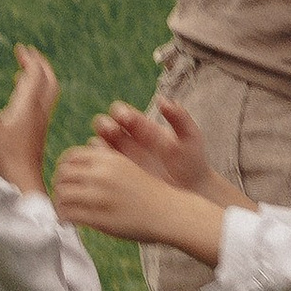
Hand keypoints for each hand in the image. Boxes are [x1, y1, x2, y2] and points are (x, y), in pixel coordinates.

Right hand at [0, 45, 58, 195]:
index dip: (30, 59)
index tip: (21, 49)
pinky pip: (42, 108)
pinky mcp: (38, 135)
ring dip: (41, 80)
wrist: (23, 183)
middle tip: (29, 55)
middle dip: (40, 65)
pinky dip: (36, 96)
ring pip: (48, 95)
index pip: (36, 74)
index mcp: (29, 106)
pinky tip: (21, 104)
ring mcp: (40, 124)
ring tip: (26, 73)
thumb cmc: (5, 156)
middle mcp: (39, 112)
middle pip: (49, 81)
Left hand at [55, 138, 199, 247]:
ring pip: (61, 194)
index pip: (70, 157)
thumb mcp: (127, 166)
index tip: (67, 179)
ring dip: (58, 204)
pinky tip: (69, 222)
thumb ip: (103, 162)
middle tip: (63, 197)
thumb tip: (75, 163)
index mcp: (109, 158)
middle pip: (62, 175)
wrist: (169, 213)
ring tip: (64, 211)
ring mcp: (99, 196)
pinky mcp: (98, 217)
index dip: (64, 168)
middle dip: (58, 186)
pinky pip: (69, 214)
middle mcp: (102, 174)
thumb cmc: (149, 191)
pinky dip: (64, 218)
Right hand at [92, 96, 221, 198]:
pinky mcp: (117, 178)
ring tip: (106, 150)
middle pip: (104, 126)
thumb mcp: (190, 138)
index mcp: (141, 127)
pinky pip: (99, 170)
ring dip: (97, 145)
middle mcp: (127, 140)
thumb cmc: (192, 162)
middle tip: (111, 130)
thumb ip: (179, 117)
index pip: (122, 113)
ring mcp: (120, 160)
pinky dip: (97, 167)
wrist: (193, 190)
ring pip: (97, 147)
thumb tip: (162, 100)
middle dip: (104, 125)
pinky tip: (106, 171)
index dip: (120, 112)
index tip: (126, 118)